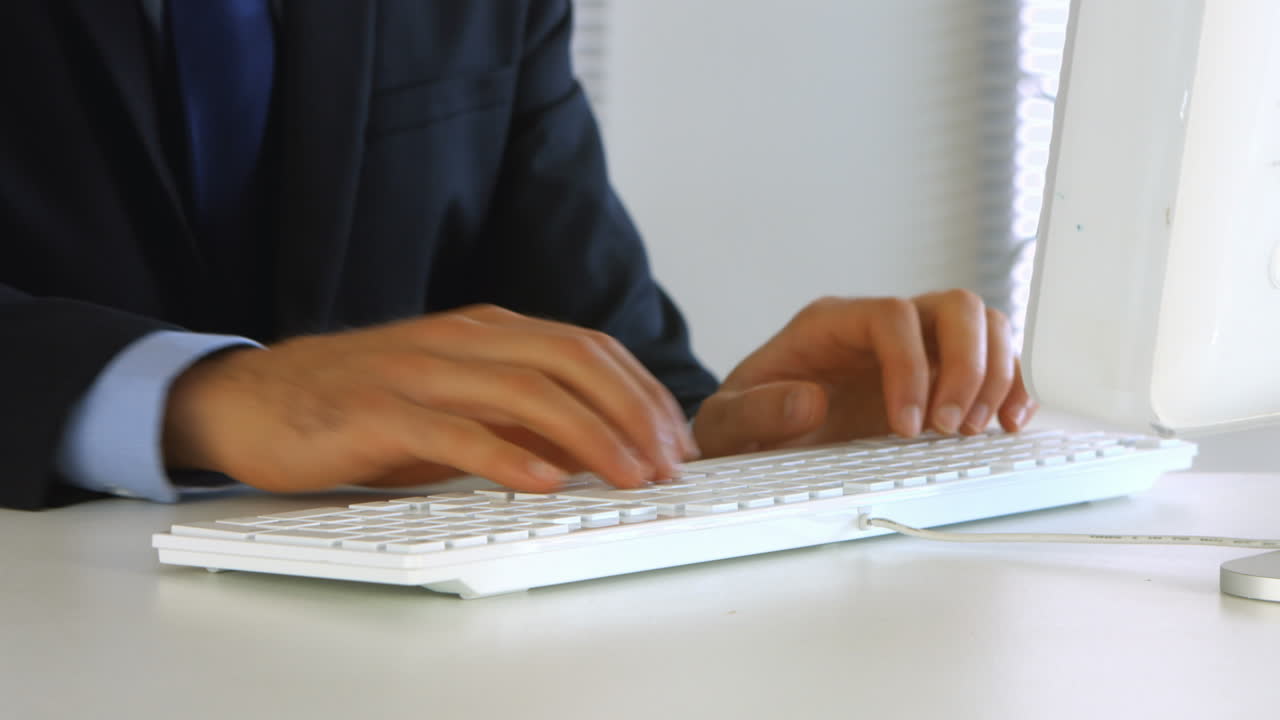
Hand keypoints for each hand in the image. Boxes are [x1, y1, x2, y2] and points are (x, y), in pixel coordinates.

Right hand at [162, 305, 697, 492]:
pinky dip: (506, 457)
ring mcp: (420, 370)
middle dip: (633, 412)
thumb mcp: (457, 403)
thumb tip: (595, 448)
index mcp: (489, 330)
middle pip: (572, 361)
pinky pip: (455, 430)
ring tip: (629, 476)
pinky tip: (544, 482)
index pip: (589, 348)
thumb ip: (519, 416)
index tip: (676, 439)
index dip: (642, 392)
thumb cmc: (365, 404)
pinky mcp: (379, 409)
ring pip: (526, 391)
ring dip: (591, 436)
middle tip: (668, 464)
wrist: (258, 398)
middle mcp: (463, 339)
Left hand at [692, 290, 1037, 457]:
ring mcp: (916, 346)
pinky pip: (992, 360)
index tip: (907, 425)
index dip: (910, 366)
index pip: (892, 315)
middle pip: (953, 306)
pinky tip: (1009, 423)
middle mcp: (880, 325)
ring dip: (994, 377)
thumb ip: (756, 412)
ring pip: (984, 326)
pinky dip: (1010, 386)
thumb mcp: (728, 422)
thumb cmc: (744, 421)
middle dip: (966, 366)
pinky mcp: (937, 374)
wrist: (752, 436)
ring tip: (973, 432)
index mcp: (831, 322)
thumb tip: (806, 401)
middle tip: (951, 428)